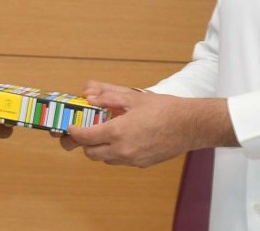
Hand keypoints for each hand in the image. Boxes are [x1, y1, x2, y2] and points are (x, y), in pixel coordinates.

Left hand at [59, 81, 236, 167]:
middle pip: (91, 154)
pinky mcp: (142, 164)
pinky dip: (114, 152)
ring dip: (99, 148)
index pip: (85, 137)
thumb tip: (89, 95)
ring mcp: (132, 160)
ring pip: (105, 159)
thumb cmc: (164, 109)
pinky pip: (120, 161)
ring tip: (104, 132)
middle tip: (83, 130)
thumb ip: (108, 96)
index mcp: (118, 132)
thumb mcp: (132, 97)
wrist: (190, 125)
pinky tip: (122, 137)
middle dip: (83, 143)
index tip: (70, 127)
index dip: (73, 132)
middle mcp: (122, 150)